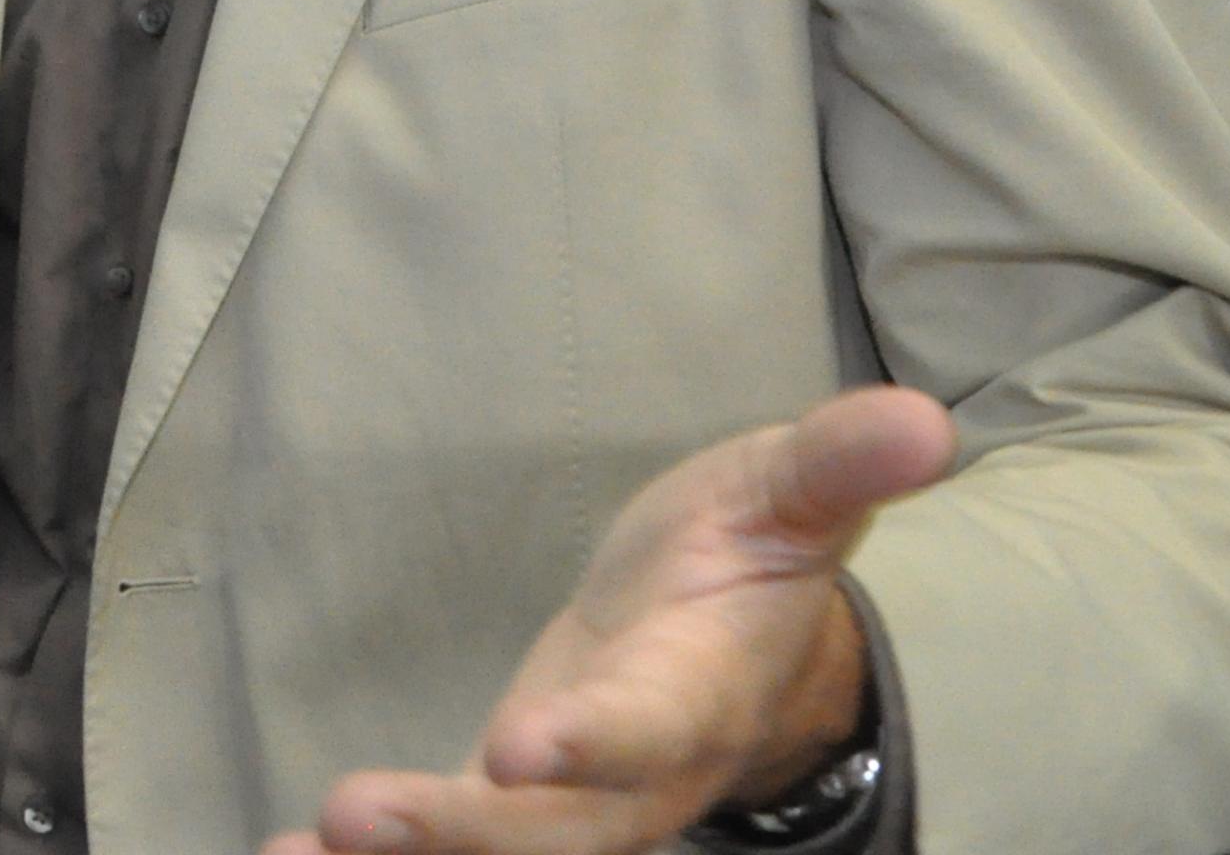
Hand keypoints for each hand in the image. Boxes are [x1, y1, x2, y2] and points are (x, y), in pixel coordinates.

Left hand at [263, 385, 954, 854]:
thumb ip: (838, 461)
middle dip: (467, 833)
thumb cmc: (745, 556)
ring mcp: (576, 807)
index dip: (595, 745)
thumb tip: (924, 418)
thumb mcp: (789, 492)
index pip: (651, 730)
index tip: (525, 747)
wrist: (732, 640)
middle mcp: (639, 776)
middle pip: (562, 832)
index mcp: (700, 694)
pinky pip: (452, 847)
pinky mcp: (514, 809)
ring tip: (305, 850)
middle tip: (360, 815)